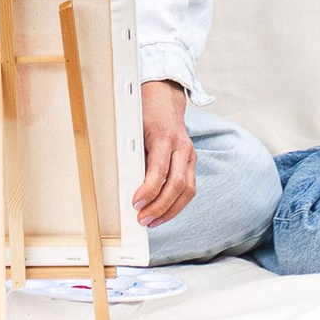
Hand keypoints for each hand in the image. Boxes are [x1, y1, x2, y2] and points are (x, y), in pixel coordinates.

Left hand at [133, 79, 195, 226]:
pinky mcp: (192, 161)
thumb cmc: (146, 112)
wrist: (165, 98)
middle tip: (143, 219)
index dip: (148, 190)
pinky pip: (189, 188)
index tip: (136, 203)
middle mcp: (182, 146)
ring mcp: (190, 154)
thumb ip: (135, 153)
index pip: (159, 169)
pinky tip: (164, 213)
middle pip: (177, 184)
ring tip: (152, 222)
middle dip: (160, 207)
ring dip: (170, 211)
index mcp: (165, 136)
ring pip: (188, 190)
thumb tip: (127, 183)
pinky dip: (177, 204)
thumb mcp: (136, 128)